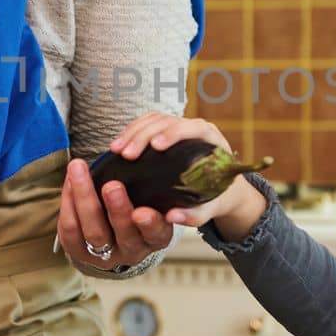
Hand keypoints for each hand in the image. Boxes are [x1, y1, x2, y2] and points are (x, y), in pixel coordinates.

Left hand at [58, 156, 174, 272]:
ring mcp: (104, 255)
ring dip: (84, 198)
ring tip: (78, 170)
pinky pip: (70, 229)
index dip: (150, 225)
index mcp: (155, 238)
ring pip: (93, 231)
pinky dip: (68, 202)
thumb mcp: (153, 201)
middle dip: (116, 210)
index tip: (142, 211)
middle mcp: (132, 250)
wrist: (112, 237)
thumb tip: (140, 153)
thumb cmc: (138, 206)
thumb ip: (150, 187)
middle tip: (112, 185)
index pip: (156, 234)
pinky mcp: (78, 252)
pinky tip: (69, 180)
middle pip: (123, 234)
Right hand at [106, 112, 268, 241]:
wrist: (220, 189)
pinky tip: (118, 147)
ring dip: (131, 132)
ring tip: (116, 150)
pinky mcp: (164, 130)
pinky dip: (130, 132)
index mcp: (210, 140)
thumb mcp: (211, 208)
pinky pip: (145, 123)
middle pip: (166, 121)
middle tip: (126, 154)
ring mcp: (177, 127)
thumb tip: (171, 216)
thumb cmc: (217, 197)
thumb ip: (195, 215)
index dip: (173, 133)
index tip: (156, 146)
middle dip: (143, 135)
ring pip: (152, 120)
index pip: (191, 128)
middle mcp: (194, 129)